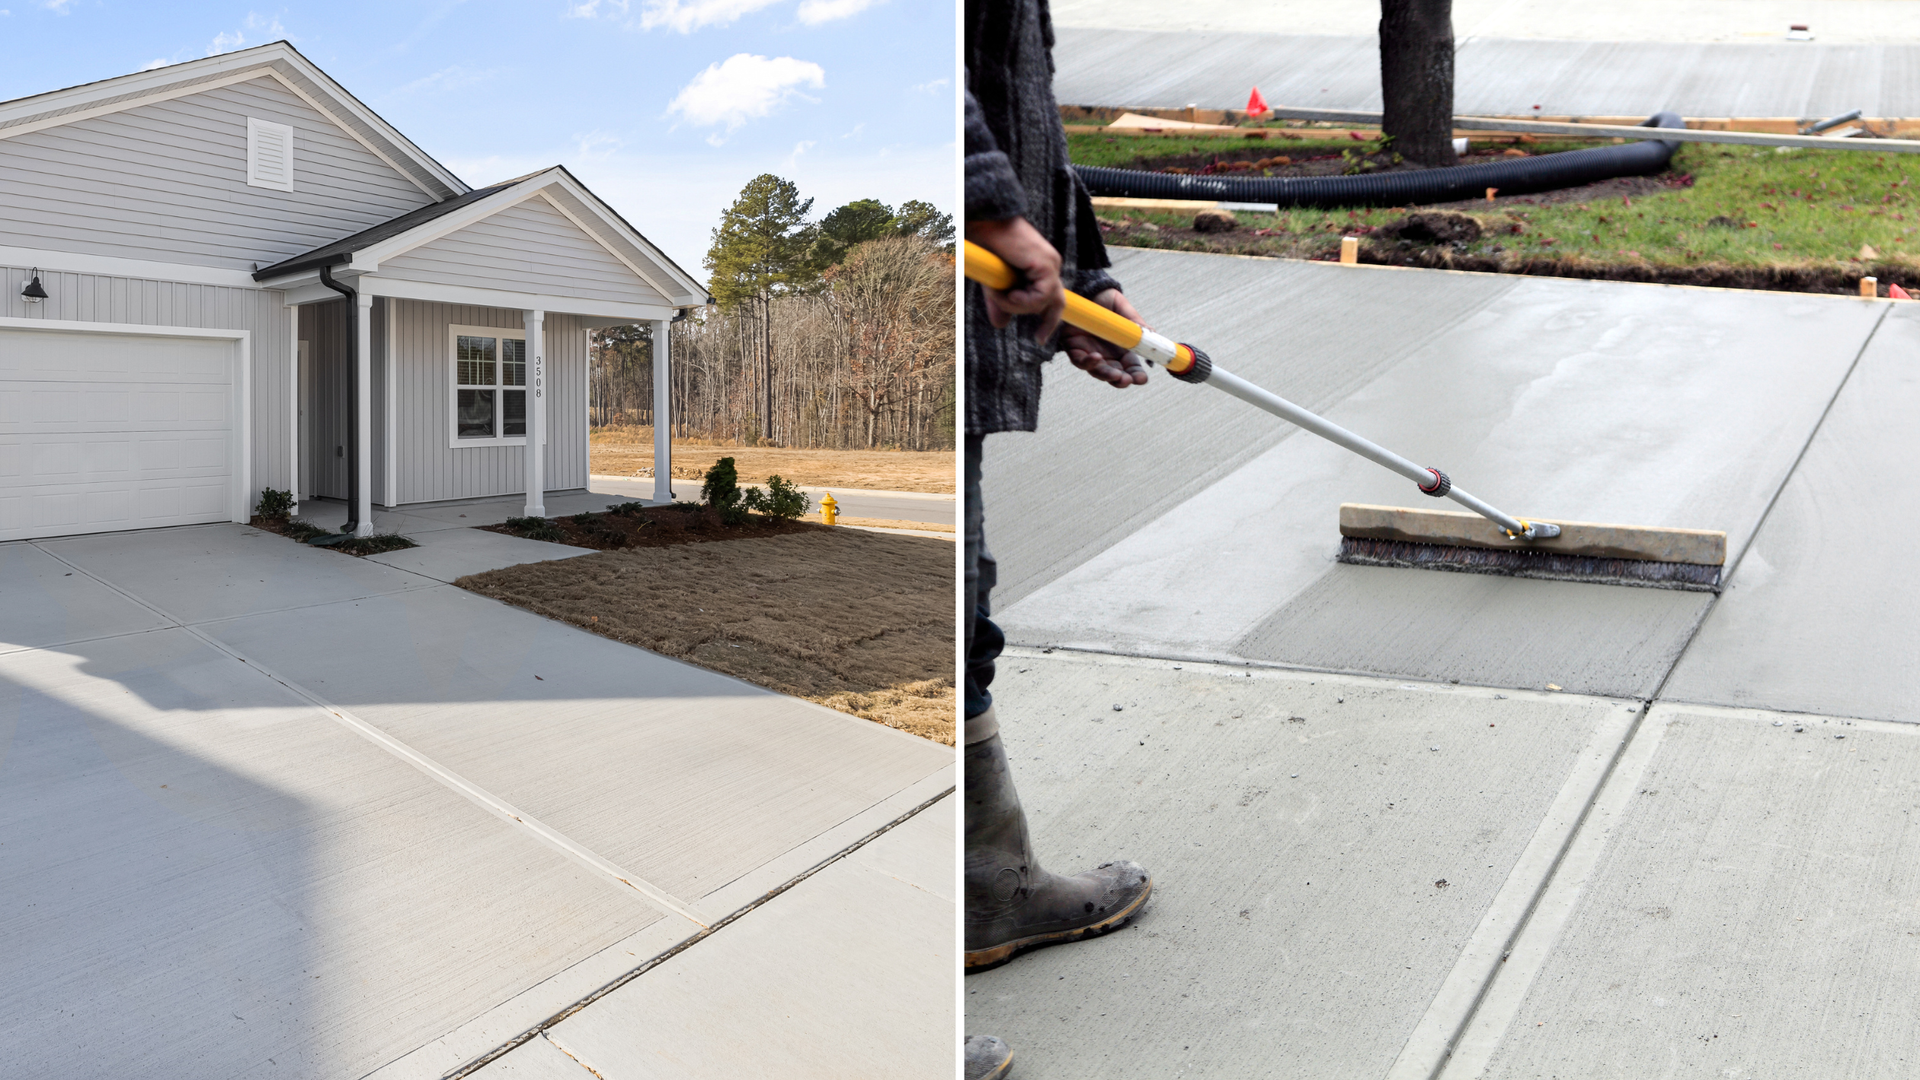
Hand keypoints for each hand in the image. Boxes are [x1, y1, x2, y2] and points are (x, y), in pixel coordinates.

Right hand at [965, 216, 1064, 342]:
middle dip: (1049, 323)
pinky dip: (1019, 301)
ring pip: (1042, 302)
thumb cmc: (986, 246)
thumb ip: (1001, 302)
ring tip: (996, 293)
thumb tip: (1001, 324)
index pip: (1052, 296)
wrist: (983, 223)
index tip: (1040, 336)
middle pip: (1058, 302)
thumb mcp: (993, 283)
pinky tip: (1005, 292)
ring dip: (1016, 305)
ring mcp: (1050, 264)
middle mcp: (1050, 265)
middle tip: (1039, 338)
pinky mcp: (1045, 265)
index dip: (1049, 318)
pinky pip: (1038, 297)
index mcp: (1041, 267)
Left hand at [1063, 289, 1149, 387]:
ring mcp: (1089, 352)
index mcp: (1122, 348)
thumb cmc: (1104, 299)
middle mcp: (1106, 354)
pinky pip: (1079, 360)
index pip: (1131, 367)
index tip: (1142, 379)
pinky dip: (1088, 362)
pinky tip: (1096, 357)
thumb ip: (1135, 321)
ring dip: (1106, 375)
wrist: (1084, 288)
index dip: (1136, 375)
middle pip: (1115, 375)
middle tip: (1127, 380)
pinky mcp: (1073, 348)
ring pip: (1097, 371)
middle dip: (1121, 381)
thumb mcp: (1122, 308)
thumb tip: (1151, 333)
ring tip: (1115, 375)